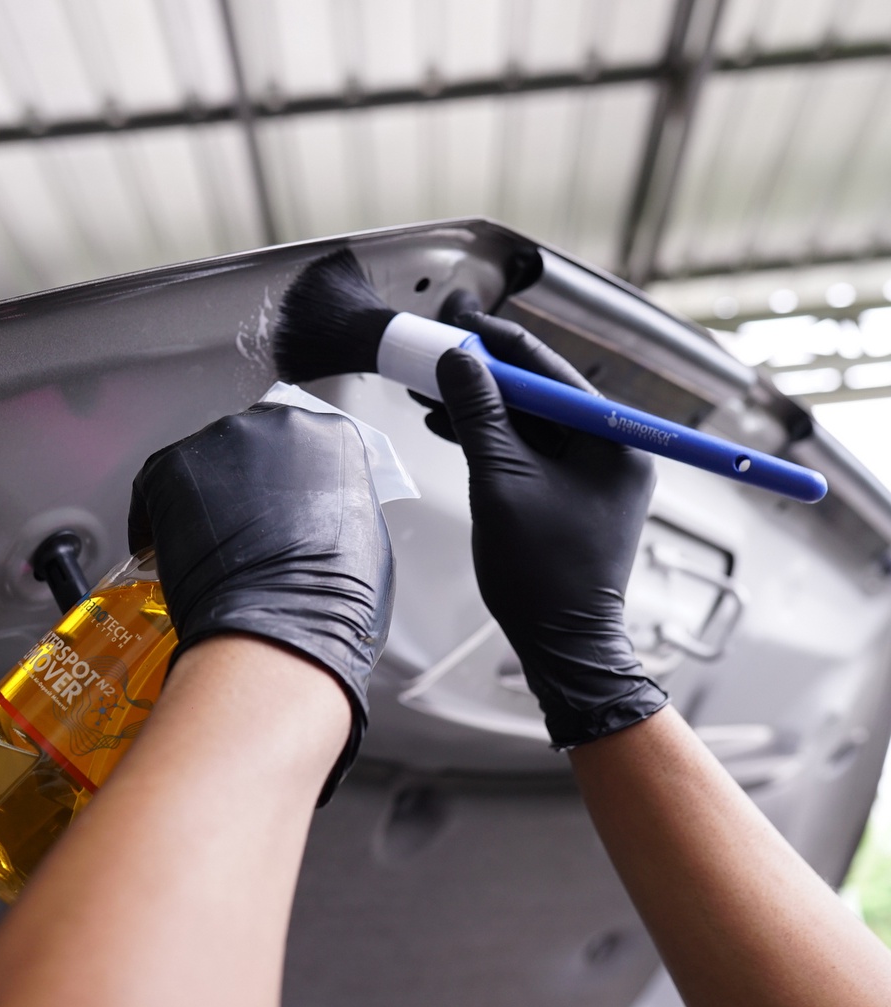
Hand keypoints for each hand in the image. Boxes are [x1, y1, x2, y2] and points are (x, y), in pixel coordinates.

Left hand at [128, 402, 395, 797]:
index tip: (281, 505)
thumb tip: (317, 516)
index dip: (290, 481)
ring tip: (205, 547)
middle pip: (253, 446)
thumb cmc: (330, 602)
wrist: (278, 632)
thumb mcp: (363, 541)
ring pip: (207, 462)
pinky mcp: (169, 467)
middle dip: (245, 485)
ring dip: (206, 497)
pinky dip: (159, 515)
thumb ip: (338, 508)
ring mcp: (221, 443)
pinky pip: (157, 485)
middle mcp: (277, 426)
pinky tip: (169, 550)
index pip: (307, 444)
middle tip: (243, 531)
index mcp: (332, 437)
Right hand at [434, 312, 667, 747]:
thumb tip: (456, 358)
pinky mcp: (574, 492)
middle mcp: (613, 448)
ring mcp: (594, 472)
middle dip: (484, 377)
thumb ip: (479, 415)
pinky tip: (450, 427)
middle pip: (541, 394)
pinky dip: (493, 439)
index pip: (551, 372)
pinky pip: (532, 451)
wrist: (562, 644)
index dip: (499, 345)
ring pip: (532, 422)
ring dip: (482, 409)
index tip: (458, 324)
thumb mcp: (501, 483)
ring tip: (429, 394)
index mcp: (614, 440)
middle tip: (434, 359)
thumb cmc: (541, 572)